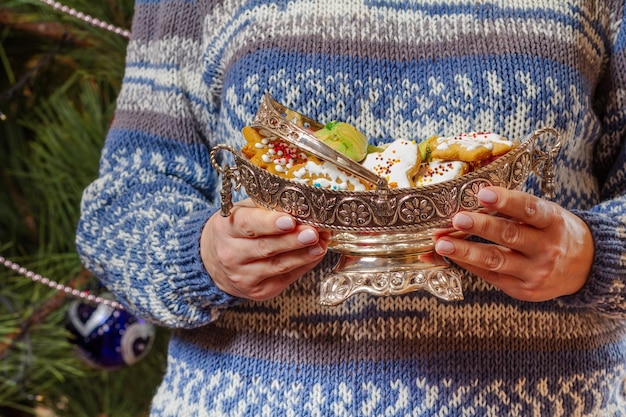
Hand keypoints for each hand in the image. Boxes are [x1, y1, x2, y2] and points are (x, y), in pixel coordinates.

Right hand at [201, 199, 328, 299]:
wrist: (214, 262)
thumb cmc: (235, 230)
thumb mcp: (243, 211)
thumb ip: (267, 207)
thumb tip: (303, 205)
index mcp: (225, 228)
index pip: (248, 224)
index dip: (269, 223)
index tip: (289, 220)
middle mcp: (231, 254)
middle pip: (266, 248)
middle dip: (293, 240)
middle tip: (313, 232)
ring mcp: (244, 276)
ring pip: (279, 266)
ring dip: (303, 254)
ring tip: (321, 244)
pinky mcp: (258, 291)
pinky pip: (286, 277)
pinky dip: (304, 265)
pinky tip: (315, 254)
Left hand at [433, 186, 593, 300]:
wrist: (586, 268)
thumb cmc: (556, 233)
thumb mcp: (547, 215)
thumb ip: (517, 209)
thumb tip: (474, 197)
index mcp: (554, 222)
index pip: (530, 209)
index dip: (506, 201)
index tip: (483, 193)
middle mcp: (547, 249)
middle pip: (510, 236)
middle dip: (481, 227)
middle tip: (456, 219)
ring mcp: (535, 273)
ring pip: (496, 261)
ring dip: (465, 252)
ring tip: (442, 244)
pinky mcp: (523, 290)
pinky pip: (490, 276)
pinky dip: (467, 265)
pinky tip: (448, 256)